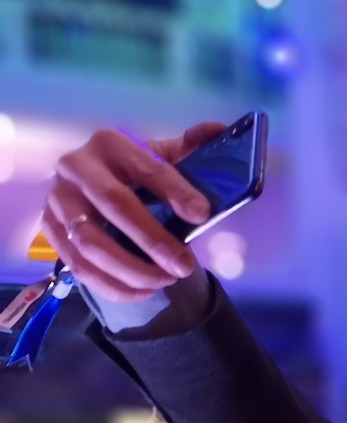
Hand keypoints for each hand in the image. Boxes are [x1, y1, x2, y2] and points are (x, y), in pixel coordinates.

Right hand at [44, 123, 222, 302]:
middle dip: (153, 240)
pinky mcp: (50, 227)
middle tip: (184, 266)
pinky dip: (111, 284)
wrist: (100, 184)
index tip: (202, 215)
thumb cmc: (140, 172)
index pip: (146, 167)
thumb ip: (193, 146)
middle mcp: (77, 165)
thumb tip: (219, 131)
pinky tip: (143, 291)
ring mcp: (58, 198)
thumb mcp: (166, 155)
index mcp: (111, 143)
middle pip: (114, 205)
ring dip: (131, 268)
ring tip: (166, 280)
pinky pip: (77, 264)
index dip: (176, 191)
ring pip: (90, 241)